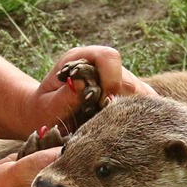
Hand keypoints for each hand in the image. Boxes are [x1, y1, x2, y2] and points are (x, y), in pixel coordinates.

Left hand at [24, 45, 155, 132]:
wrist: (41, 116)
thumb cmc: (41, 112)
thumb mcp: (45, 106)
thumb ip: (63, 97)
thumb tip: (83, 86)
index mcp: (79, 58)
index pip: (109, 57)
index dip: (110, 79)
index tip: (100, 103)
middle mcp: (101, 66)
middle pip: (128, 78)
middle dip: (121, 102)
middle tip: (105, 121)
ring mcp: (116, 79)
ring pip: (142, 93)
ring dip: (132, 112)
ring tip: (114, 127)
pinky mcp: (126, 95)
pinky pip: (144, 103)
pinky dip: (139, 117)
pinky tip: (128, 129)